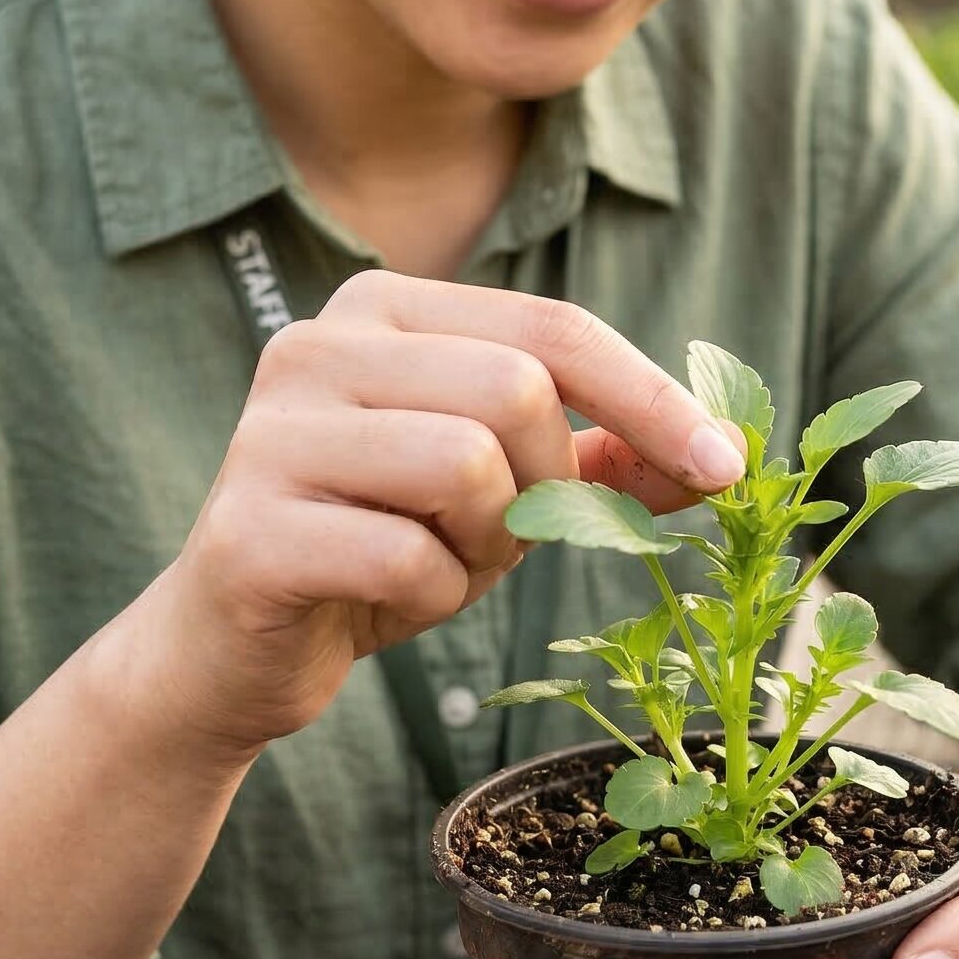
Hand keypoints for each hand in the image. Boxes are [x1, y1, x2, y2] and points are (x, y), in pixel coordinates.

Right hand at [125, 273, 745, 765]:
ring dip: (486, 544)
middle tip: (500, 536)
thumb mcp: (503, 494)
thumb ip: (601, 460)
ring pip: (466, 466)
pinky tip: (387, 601)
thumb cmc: (380, 552)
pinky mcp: (248, 528)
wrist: (232, 648)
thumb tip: (726, 455)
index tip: (726, 466)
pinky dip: (431, 597)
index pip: (552, 328)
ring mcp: (272, 432)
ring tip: (438, 561)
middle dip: (544, 486)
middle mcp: (317, 345)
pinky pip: (407, 559)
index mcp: (383, 310)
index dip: (652, 397)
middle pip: (516, 392)